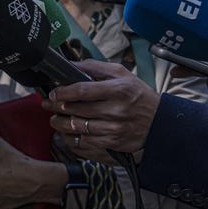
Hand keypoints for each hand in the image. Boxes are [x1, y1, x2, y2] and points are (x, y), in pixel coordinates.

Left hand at [42, 60, 160, 153]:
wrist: (159, 123)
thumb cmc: (138, 95)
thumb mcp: (122, 74)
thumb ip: (96, 67)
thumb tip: (71, 65)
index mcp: (118, 90)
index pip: (83, 90)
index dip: (63, 92)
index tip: (54, 92)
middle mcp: (116, 110)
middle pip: (76, 109)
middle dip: (56, 106)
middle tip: (47, 103)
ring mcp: (114, 129)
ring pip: (77, 128)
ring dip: (60, 123)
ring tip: (54, 119)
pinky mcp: (112, 143)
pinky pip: (84, 143)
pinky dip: (71, 138)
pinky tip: (66, 133)